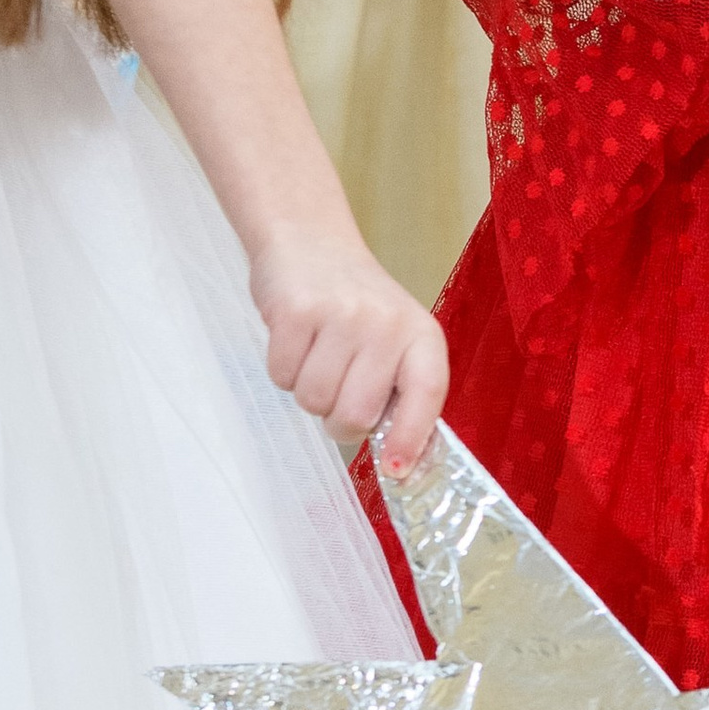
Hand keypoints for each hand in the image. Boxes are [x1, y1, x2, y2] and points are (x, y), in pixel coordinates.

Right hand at [250, 227, 449, 469]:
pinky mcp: (297, 311)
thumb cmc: (353, 304)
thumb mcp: (393, 339)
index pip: (427, 396)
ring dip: (307, 390)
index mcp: (421, 336)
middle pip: (354, 416)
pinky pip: (282, 377)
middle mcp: (387, 325)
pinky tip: (295, 338)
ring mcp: (342, 316)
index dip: (411, 439)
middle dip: (337, 418)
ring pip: (313, 401)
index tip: (395, 469)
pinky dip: (282, 369)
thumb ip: (399, 390)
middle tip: (336, 386)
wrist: (309, 240)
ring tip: (316, 353)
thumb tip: (398, 460)